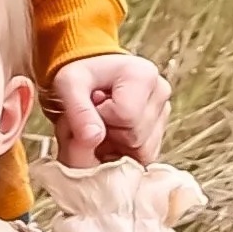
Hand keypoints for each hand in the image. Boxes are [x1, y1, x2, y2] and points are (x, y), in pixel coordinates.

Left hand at [50, 52, 170, 166]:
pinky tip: (111, 133)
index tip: (91, 105)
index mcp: (144, 75)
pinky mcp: (161, 130)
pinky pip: (144, 156)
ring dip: (116, 145)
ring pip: (142, 151)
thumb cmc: (80, 76)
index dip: (102, 119)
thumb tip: (93, 138)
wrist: (90, 75)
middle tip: (93, 117)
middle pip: (135, 137)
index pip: (126, 117)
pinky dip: (124, 151)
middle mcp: (160, 92)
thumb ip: (79, 111)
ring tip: (101, 124)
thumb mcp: (69, 84)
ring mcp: (163, 113)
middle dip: (108, 134)